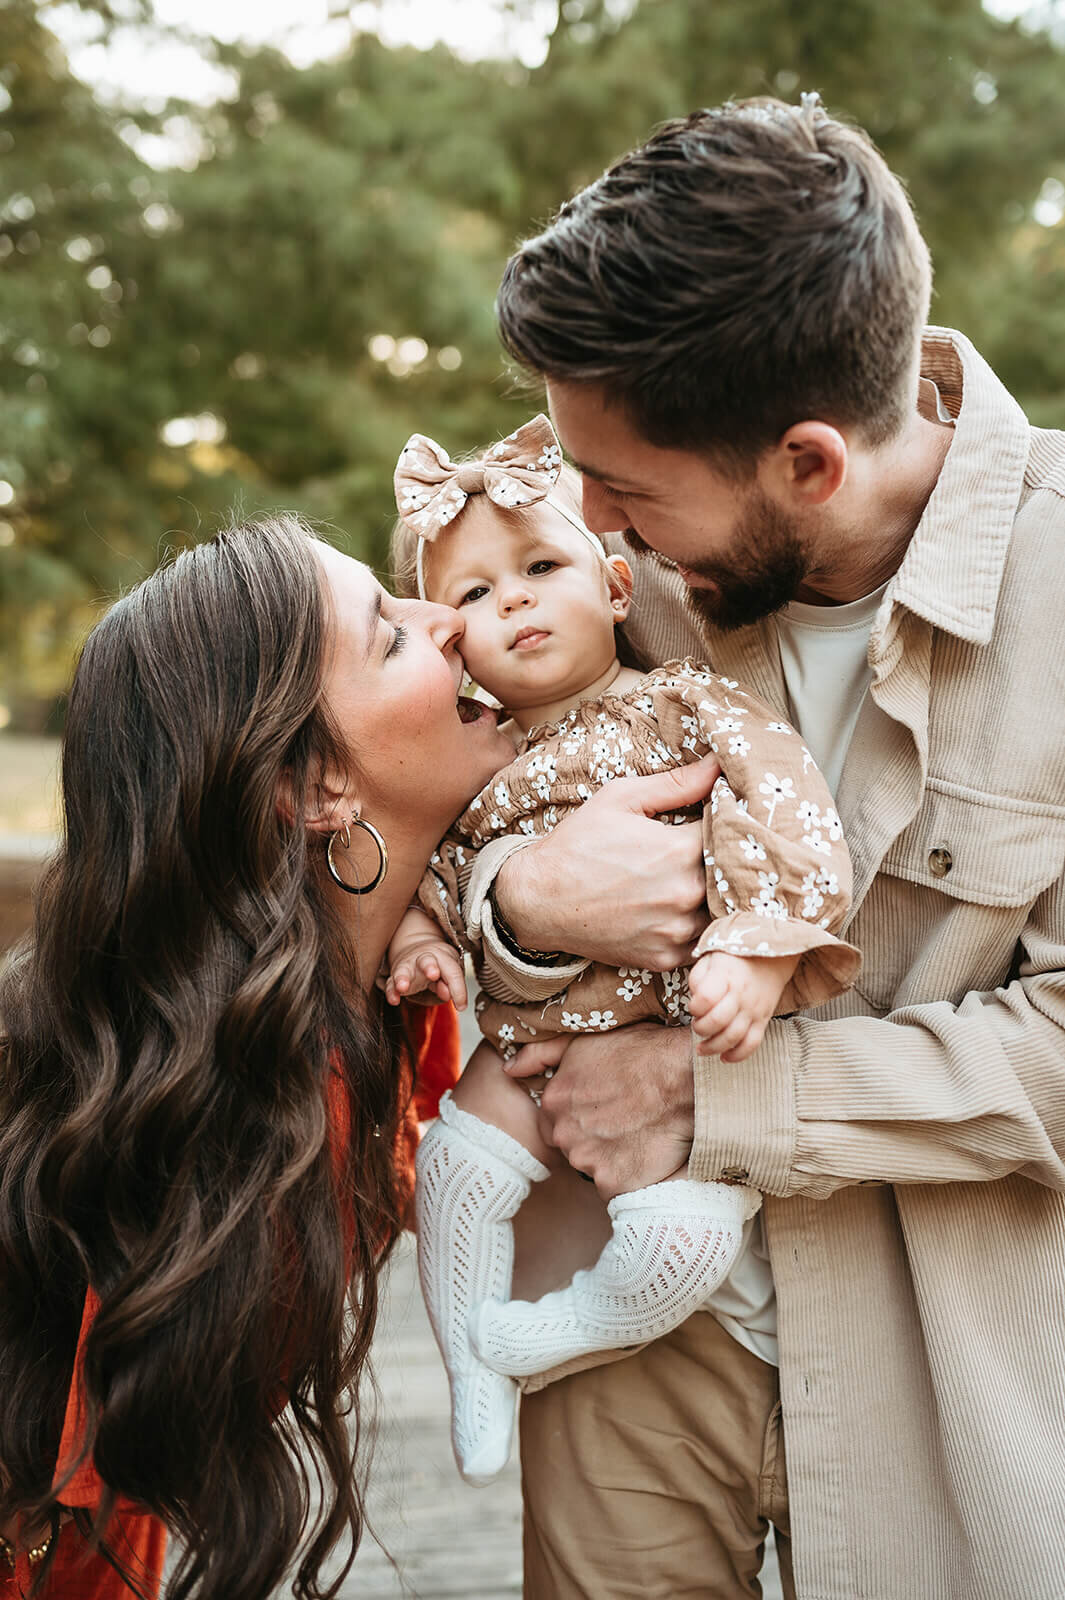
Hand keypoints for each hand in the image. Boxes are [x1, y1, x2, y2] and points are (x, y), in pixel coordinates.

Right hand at [385, 935, 467, 1009]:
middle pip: (427, 960)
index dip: (458, 989)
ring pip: (404, 970)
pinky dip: (391, 992)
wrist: (417, 953)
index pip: (452, 972)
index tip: (461, 1006)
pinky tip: (394, 999)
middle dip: (430, 967)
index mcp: (442, 956)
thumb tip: (447, 994)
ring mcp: (407, 967)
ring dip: (403, 978)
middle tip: (433, 974)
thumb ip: (451, 984)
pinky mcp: (395, 978)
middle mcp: (423, 959)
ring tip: (403, 987)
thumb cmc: (438, 965)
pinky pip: (391, 984)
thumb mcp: (449, 973)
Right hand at [493, 755, 719, 969]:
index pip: (728, 832)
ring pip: (720, 912)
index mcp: (680, 849)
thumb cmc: (577, 845)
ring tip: (693, 882)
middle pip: (728, 874)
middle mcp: (686, 893)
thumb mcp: (620, 799)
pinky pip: (701, 942)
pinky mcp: (666, 958)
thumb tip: (718, 766)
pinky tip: (679, 912)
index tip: (719, 820)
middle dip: (723, 861)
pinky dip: (697, 928)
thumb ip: (676, 784)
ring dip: (714, 898)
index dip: (726, 824)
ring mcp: (677, 930)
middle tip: (710, 852)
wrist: (537, 900)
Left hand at [505, 1024, 694, 1198]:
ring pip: (593, 1166)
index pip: (557, 1120)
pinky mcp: (613, 1182)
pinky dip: (628, 1176)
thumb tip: (508, 1070)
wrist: (683, 1077)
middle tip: (626, 1120)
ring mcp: (587, 1160)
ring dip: (611, 1157)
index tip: (607, 1106)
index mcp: (553, 1101)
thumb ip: (541, 1054)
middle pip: (574, 1144)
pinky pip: (615, 1187)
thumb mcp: (584, 1041)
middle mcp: (563, 1133)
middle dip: (595, 1137)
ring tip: (639, 1134)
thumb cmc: (640, 1052)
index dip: (582, 1114)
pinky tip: (646, 1154)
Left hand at [688, 950, 796, 1060]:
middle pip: (718, 1021)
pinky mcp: (763, 1020)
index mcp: (725, 977)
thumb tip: (694, 1002)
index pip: (706, 998)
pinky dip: (738, 1055)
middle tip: (696, 1026)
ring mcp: (753, 1010)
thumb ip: (697, 979)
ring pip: (733, 1037)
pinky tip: (724, 1057)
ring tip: (702, 1049)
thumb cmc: (735, 959)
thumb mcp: (710, 959)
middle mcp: (741, 995)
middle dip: (701, 1029)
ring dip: (714, 1047)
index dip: (694, 1007)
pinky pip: (752, 1044)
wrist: (771, 957)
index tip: (693, 1007)